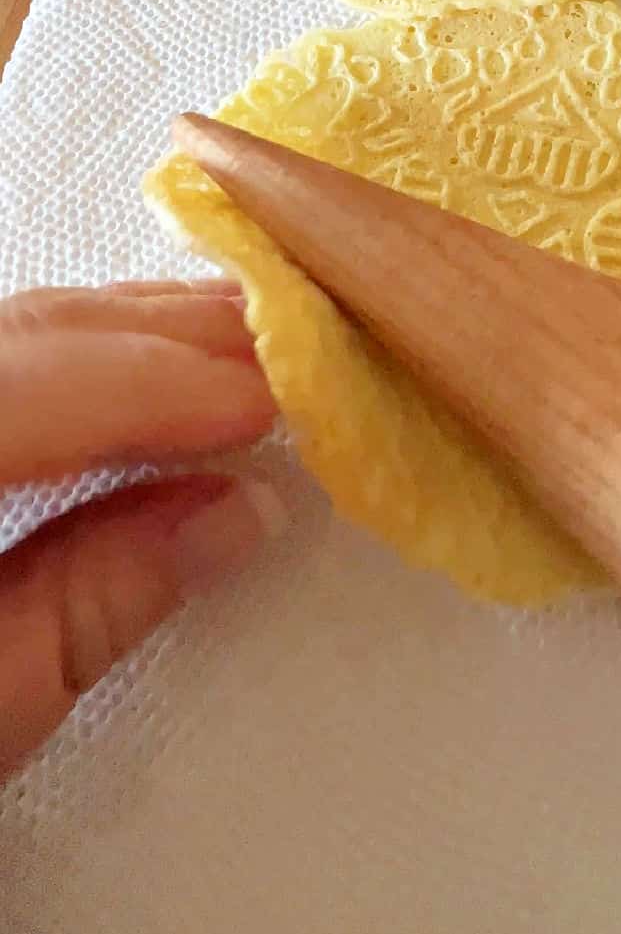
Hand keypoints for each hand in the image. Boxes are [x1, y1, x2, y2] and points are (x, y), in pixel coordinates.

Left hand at [0, 280, 278, 783]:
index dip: (158, 385)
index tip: (269, 402)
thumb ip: (94, 600)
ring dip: (114, 333)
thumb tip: (234, 509)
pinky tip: (126, 368)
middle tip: (281, 348)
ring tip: (229, 343)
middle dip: (152, 334)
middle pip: (10, 335)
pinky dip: (56, 356)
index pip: (25, 391)